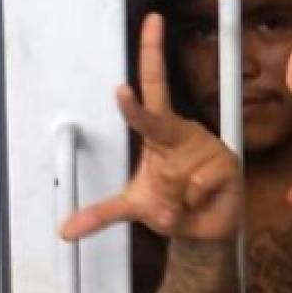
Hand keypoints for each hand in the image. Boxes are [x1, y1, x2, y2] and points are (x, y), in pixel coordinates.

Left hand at [60, 14, 242, 243]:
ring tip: (182, 202)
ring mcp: (205, 146)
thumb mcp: (131, 208)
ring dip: (172, 199)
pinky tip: (201, 201)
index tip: (124, 70)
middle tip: (134, 61)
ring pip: (174, 172)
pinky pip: (196, 187)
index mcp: (159, 135)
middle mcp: (182, 132)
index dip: (144, 69)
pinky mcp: (226, 164)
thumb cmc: (171, 205)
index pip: (148, 95)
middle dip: (149, 70)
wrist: (205, 230)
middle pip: (161, 102)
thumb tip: (66, 230)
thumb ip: (100, 215)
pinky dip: (191, 204)